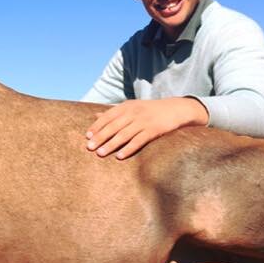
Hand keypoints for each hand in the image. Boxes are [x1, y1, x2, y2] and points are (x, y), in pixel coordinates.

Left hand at [85, 97, 208, 159]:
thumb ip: (114, 112)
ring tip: (101, 153)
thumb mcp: (132, 107)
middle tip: (89, 148)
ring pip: (123, 134)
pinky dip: (128, 148)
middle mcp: (133, 113)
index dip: (97, 127)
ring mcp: (143, 121)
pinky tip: (120, 156)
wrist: (175, 109)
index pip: (108, 116)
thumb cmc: (150, 110)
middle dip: (100, 137)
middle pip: (113, 126)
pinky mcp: (154, 130)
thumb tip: (95, 116)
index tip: (87, 136)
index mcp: (126, 106)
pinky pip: (138, 141)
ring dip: (111, 145)